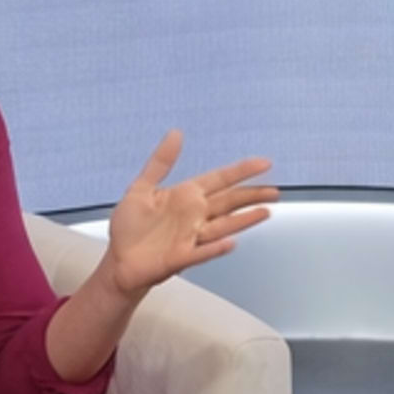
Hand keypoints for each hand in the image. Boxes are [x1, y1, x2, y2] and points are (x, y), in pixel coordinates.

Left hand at [99, 130, 275, 298]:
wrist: (118, 260)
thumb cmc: (129, 227)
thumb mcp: (141, 187)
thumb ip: (160, 162)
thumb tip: (175, 133)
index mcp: (186, 196)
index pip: (220, 180)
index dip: (241, 171)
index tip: (264, 163)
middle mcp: (194, 216)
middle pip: (229, 202)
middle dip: (252, 195)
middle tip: (276, 191)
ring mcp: (191, 237)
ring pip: (223, 226)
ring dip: (244, 219)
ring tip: (265, 212)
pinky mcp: (181, 257)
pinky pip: (202, 252)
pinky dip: (216, 248)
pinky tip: (231, 243)